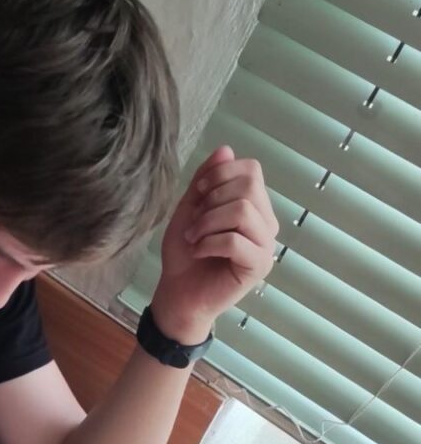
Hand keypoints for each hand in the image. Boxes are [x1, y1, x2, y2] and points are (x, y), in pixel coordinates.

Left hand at [151, 145, 278, 343]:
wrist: (178, 294)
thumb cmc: (185, 254)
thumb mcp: (190, 209)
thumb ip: (207, 180)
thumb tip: (226, 149)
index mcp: (254, 206)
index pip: (252, 169)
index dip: (220, 175)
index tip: (198, 194)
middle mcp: (266, 223)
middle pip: (249, 186)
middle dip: (213, 199)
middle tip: (195, 222)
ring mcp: (265, 245)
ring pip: (243, 211)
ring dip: (208, 222)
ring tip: (194, 238)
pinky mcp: (258, 267)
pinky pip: (236, 240)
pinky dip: (209, 243)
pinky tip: (199, 251)